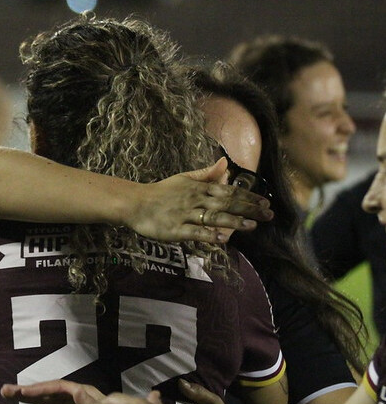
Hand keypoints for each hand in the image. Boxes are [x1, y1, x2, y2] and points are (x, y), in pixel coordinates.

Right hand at [1, 379, 104, 403]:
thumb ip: (88, 401)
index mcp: (78, 391)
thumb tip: (76, 391)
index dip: (40, 389)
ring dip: (23, 400)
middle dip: (25, 390)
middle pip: (44, 392)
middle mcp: (67, 397)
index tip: (24, 391)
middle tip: (5, 389)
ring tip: (5, 395)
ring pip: (40, 403)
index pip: (56, 388)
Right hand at [129, 158, 273, 243]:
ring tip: (252, 226)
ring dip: (234, 222)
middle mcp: (195, 200)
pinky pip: (195, 232)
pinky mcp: (175, 230)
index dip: (249, 197)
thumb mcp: (184, 178)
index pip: (229, 191)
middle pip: (226, 204)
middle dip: (249, 209)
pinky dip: (209, 235)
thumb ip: (206, 173)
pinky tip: (223, 239)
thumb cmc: (161, 192)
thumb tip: (225, 164)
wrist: (135, 203)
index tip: (266, 203)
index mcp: (199, 188)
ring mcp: (186, 215)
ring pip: (213, 217)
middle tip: (269, 215)